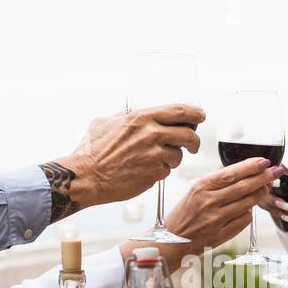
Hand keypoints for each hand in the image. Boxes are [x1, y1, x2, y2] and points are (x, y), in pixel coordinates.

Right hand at [60, 104, 204, 209]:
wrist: (86, 177)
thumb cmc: (91, 152)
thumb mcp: (105, 123)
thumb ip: (123, 117)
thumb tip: (130, 113)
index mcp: (141, 118)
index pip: (178, 111)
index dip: (194, 113)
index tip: (200, 115)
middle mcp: (151, 134)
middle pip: (188, 135)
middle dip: (194, 141)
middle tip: (192, 145)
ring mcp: (154, 155)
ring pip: (178, 155)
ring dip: (172, 158)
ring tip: (155, 160)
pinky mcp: (154, 174)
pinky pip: (167, 171)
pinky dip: (160, 171)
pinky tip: (145, 171)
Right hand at [154, 157, 281, 268]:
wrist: (172, 240)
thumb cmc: (183, 214)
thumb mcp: (194, 190)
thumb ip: (215, 179)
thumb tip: (235, 167)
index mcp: (201, 188)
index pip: (231, 173)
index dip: (250, 167)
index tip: (263, 162)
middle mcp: (208, 202)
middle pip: (243, 187)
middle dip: (263, 178)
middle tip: (274, 172)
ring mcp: (216, 220)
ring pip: (247, 203)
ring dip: (260, 194)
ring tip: (265, 188)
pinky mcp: (221, 235)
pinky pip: (243, 220)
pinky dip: (248, 212)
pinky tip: (248, 208)